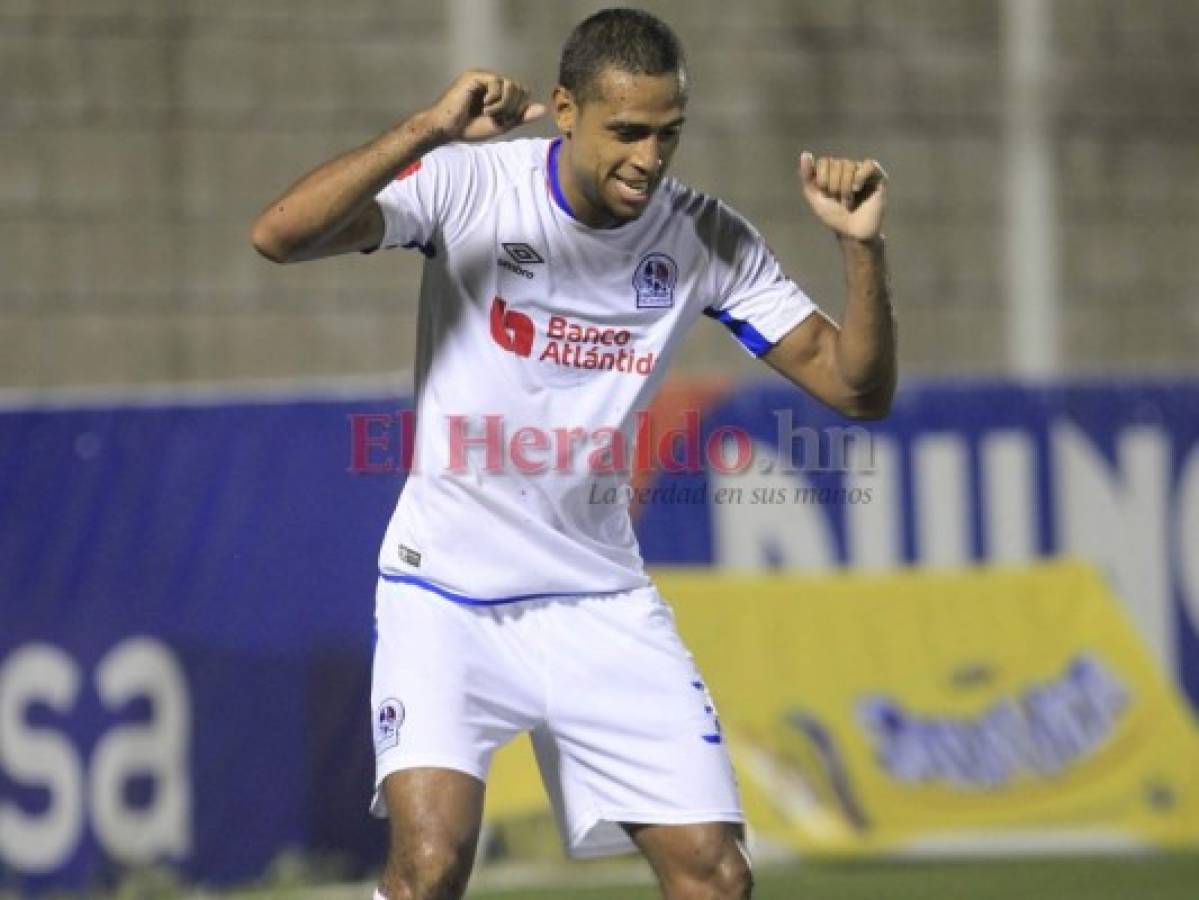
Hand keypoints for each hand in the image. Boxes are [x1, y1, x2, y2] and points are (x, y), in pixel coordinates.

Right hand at [423, 70, 546, 142]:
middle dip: (512, 108)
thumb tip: (545, 109)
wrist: (447, 130)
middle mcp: (491, 80)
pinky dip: (495, 100)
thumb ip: (521, 116)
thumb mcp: (502, 124)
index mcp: (498, 90)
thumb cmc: (469, 128)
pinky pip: (498, 83)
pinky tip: (483, 107)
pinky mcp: (475, 76)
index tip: (503, 120)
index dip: (518, 108)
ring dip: (504, 105)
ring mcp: (483, 76)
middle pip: (519, 88)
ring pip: (511, 85)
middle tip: (495, 118)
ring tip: (489, 113)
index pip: (522, 92)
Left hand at [799, 152, 886, 240]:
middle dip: (834, 186)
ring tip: (849, 200)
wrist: (853, 232)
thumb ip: (807, 177)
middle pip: (837, 163)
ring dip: (845, 187)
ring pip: (850, 165)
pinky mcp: (878, 176)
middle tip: (840, 200)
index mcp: (832, 171)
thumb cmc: (834, 217)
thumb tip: (805, 154)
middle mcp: (848, 168)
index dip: (823, 179)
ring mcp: (863, 172)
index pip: (824, 161)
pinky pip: (868, 164)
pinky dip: (860, 177)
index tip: (826, 195)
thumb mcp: (815, 198)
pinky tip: (857, 189)